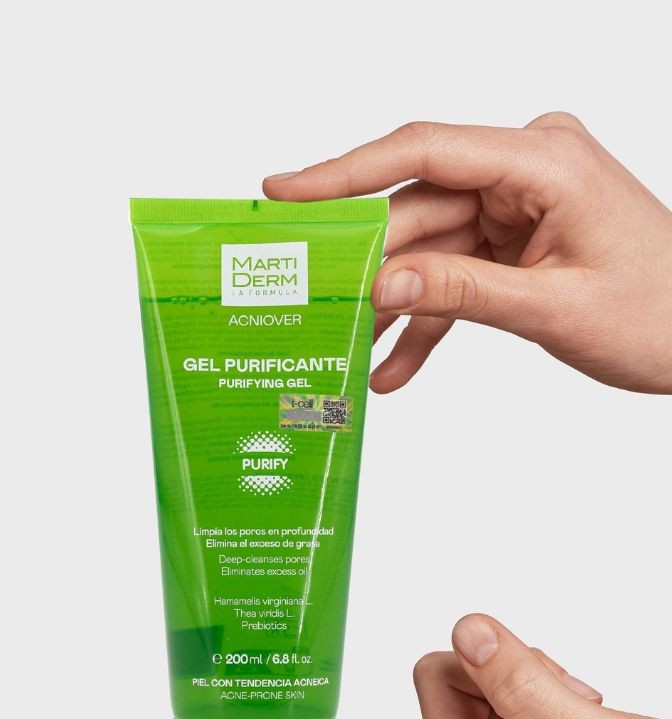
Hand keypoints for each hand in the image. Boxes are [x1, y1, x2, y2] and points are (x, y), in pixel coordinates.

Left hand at [179, 615, 671, 718]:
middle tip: (561, 711)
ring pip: (462, 666)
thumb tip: (464, 630)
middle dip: (490, 676)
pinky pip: (498, 667)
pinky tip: (579, 704)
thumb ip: (527, 689)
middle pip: (427, 679)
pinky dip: (537, 674)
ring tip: (579, 714)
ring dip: (521, 674)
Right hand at [262, 113, 671, 393]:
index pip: (426, 152)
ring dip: (396, 303)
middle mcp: (525, 170)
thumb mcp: (552, 307)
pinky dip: (429, 319)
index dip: (345, 171)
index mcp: (544, 161)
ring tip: (354, 348)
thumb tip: (379, 282)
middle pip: (419, 209)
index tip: (286, 190)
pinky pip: (455, 276)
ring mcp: (517, 205)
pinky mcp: (512, 240)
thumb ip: (461, 292)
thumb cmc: (660, 313)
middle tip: (312, 298)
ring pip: (429, 249)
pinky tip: (396, 364)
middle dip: (369, 262)